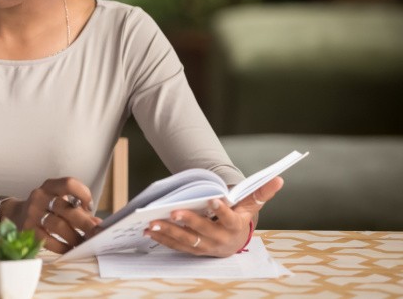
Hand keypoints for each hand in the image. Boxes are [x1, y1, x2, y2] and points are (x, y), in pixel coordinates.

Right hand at [3, 177, 101, 253]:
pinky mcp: (28, 230)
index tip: (89, 207)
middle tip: (96, 233)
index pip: (69, 183)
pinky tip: (70, 249)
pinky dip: (62, 246)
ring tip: (84, 243)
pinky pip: (48, 240)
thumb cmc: (44, 207)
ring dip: (74, 237)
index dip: (83, 194)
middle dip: (84, 222)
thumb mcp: (57, 201)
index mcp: (50, 186)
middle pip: (66, 208)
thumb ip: (77, 209)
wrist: (15, 214)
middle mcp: (40, 196)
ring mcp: (32, 213)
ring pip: (58, 225)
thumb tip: (97, 223)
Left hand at [144, 176, 283, 256]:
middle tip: (173, 212)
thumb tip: (279, 178)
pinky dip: (162, 239)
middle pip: (203, 231)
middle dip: (188, 222)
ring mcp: (205, 247)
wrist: (234, 241)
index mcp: (235, 226)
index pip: (229, 218)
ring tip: (153, 223)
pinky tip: (149, 230)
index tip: (213, 199)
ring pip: (186, 241)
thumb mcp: (251, 205)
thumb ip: (261, 192)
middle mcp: (220, 240)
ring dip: (169, 232)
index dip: (222, 210)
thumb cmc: (240, 217)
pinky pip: (176, 246)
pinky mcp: (193, 250)